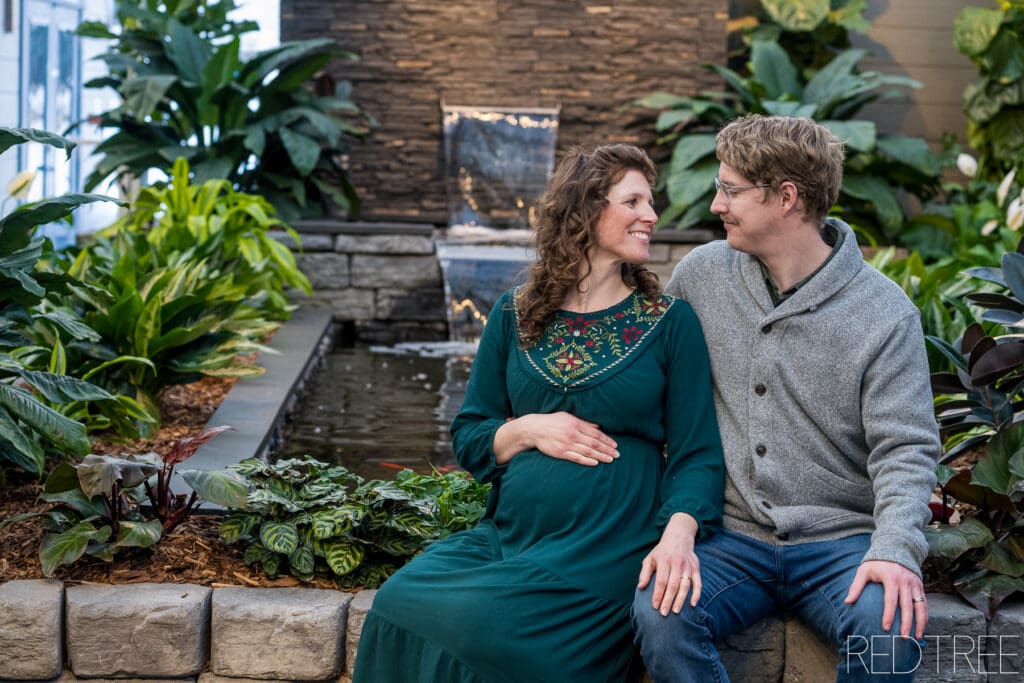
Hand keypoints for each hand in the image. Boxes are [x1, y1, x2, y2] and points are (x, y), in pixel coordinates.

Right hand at [496, 412, 617, 465]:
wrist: (534, 429)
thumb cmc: (552, 421)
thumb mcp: (568, 417)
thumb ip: (583, 422)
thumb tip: (598, 427)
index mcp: (576, 424)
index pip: (596, 434)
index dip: (607, 440)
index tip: (615, 445)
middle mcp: (572, 434)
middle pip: (594, 443)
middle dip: (607, 449)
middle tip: (617, 454)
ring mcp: (566, 444)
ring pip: (587, 452)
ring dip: (601, 456)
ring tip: (610, 459)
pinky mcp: (560, 452)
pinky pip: (576, 458)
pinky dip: (587, 461)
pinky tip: (595, 463)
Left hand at [637, 513, 700, 615]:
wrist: (679, 537)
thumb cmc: (661, 552)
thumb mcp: (650, 558)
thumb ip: (644, 573)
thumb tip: (640, 587)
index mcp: (664, 560)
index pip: (661, 581)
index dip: (658, 594)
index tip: (655, 606)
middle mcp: (677, 563)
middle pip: (673, 585)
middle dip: (668, 600)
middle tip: (664, 613)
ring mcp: (688, 567)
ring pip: (685, 586)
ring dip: (681, 600)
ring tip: (676, 611)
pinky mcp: (696, 569)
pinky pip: (698, 583)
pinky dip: (696, 594)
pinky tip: (692, 604)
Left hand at [845, 560, 926, 639]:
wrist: (896, 548)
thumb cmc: (877, 562)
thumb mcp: (864, 570)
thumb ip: (856, 586)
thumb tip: (847, 602)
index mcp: (891, 578)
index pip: (890, 600)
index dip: (889, 615)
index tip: (886, 628)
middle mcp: (905, 582)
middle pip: (907, 606)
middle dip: (907, 623)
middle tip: (904, 638)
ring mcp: (915, 584)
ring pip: (920, 606)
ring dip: (920, 622)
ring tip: (917, 636)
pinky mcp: (920, 586)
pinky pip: (924, 603)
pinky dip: (925, 616)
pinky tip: (921, 627)